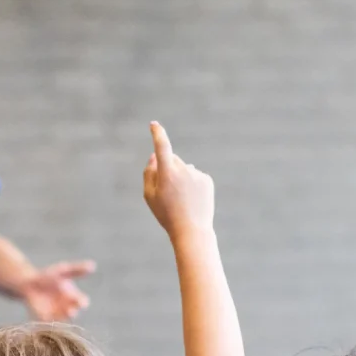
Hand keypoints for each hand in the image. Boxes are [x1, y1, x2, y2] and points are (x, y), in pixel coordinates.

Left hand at [22, 260, 95, 321]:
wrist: (28, 283)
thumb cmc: (47, 276)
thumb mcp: (62, 271)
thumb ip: (77, 269)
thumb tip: (93, 265)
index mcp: (74, 297)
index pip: (82, 302)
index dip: (82, 302)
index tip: (81, 301)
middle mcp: (68, 308)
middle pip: (74, 313)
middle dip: (73, 312)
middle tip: (70, 310)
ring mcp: (57, 314)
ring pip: (62, 320)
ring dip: (62, 318)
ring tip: (59, 314)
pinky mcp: (45, 319)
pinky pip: (49, 324)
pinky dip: (50, 323)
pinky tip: (47, 317)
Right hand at [142, 122, 214, 237]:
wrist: (192, 230)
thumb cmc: (166, 214)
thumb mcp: (150, 195)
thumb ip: (148, 173)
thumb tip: (154, 155)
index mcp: (167, 174)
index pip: (162, 147)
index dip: (157, 134)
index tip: (154, 125)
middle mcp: (183, 170)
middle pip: (172, 160)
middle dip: (168, 168)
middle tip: (167, 192)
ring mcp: (197, 174)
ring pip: (184, 168)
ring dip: (181, 178)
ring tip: (182, 199)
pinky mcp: (207, 180)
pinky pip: (195, 175)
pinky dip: (192, 184)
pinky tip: (191, 199)